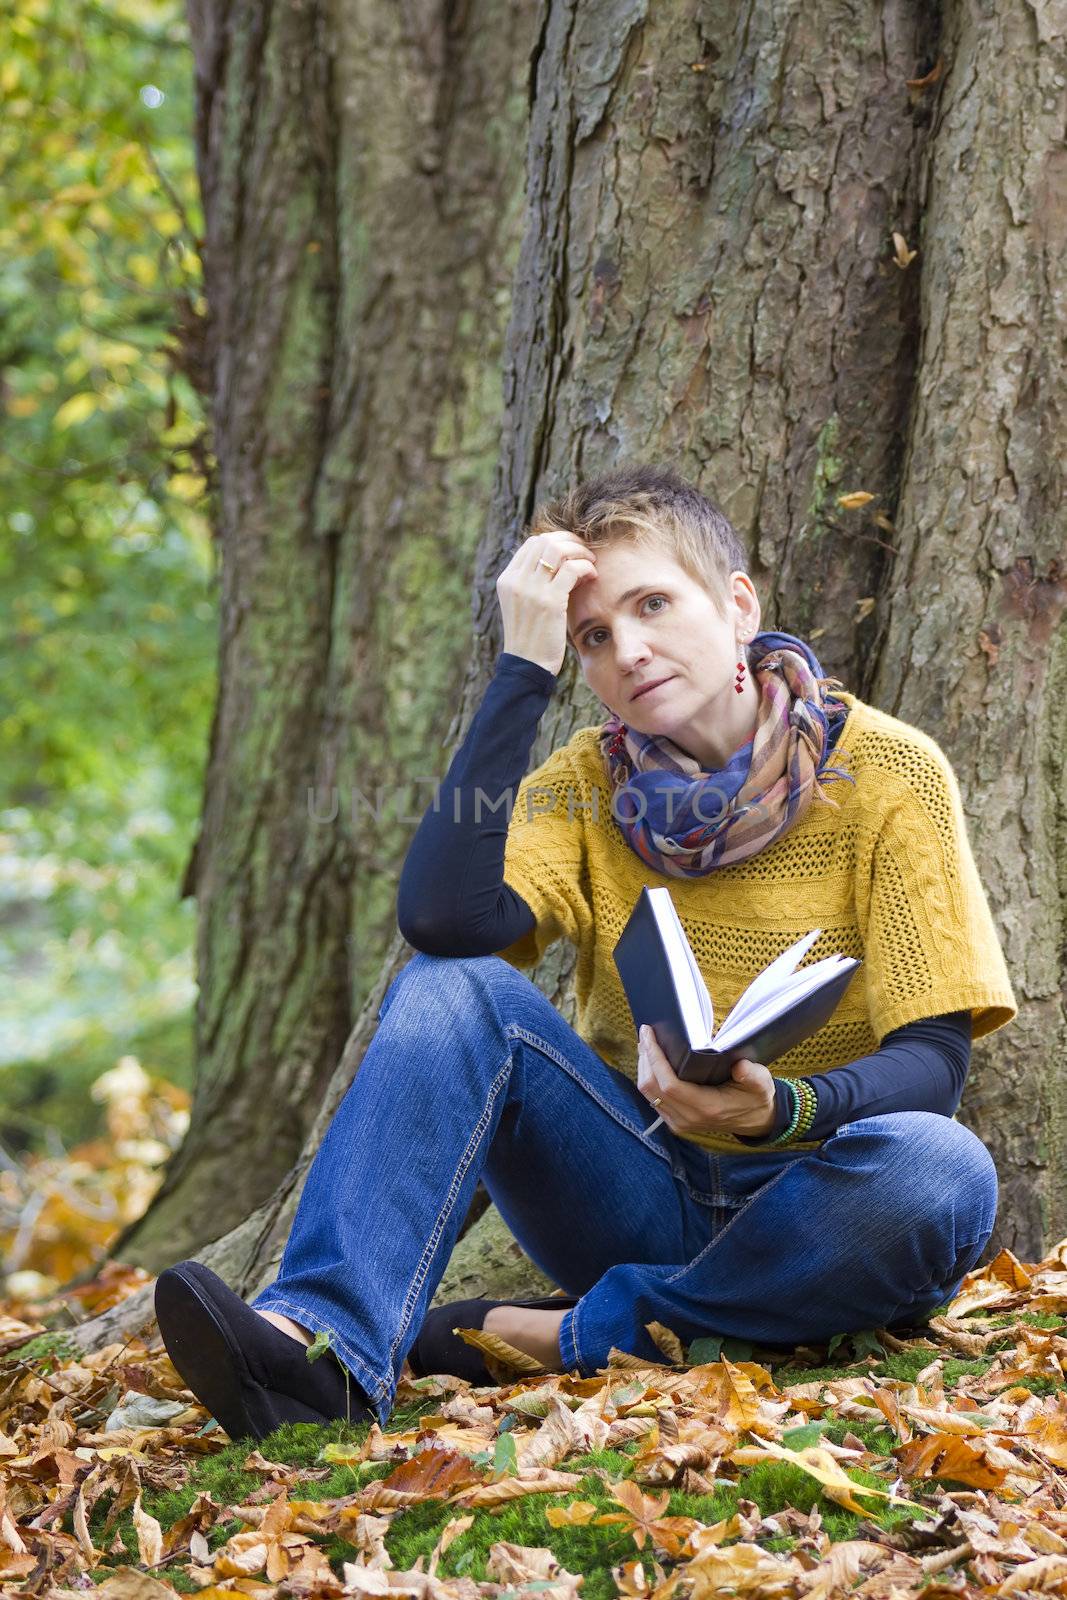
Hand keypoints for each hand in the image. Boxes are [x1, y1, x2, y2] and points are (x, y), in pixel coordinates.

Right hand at [496, 532, 597, 676]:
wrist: (527, 666)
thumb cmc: (531, 638)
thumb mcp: (523, 605)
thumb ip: (533, 583)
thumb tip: (558, 562)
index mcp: (507, 579)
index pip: (532, 543)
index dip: (556, 540)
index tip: (572, 550)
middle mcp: (515, 580)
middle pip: (545, 541)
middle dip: (570, 541)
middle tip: (585, 553)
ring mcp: (531, 589)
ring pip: (558, 550)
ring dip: (579, 552)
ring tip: (590, 563)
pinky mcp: (549, 601)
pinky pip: (572, 569)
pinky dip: (585, 568)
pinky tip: (592, 577)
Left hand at [637, 1024, 776, 1137]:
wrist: (755, 1121)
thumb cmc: (756, 1097)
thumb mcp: (762, 1084)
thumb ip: (753, 1075)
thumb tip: (740, 1066)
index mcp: (707, 1107)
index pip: (669, 1084)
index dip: (654, 1059)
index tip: (648, 1034)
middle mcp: (688, 1118)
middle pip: (652, 1088)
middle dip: (645, 1058)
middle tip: (645, 1034)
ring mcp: (679, 1122)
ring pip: (649, 1095)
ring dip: (644, 1068)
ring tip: (645, 1044)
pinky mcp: (676, 1121)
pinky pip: (653, 1100)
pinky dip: (649, 1079)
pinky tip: (652, 1062)